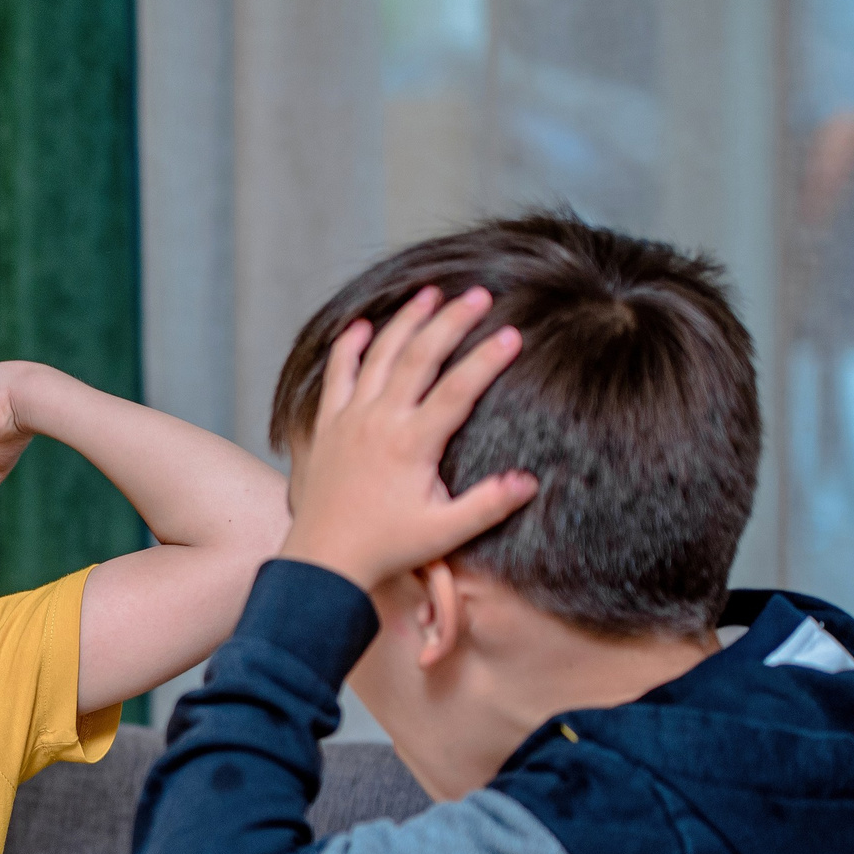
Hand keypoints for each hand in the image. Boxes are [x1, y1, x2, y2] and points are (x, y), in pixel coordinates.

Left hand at [279, 287, 533, 590]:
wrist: (323, 560)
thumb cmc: (386, 548)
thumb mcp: (444, 533)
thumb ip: (488, 505)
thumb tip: (530, 481)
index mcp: (412, 444)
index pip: (458, 389)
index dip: (487, 359)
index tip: (514, 334)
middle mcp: (379, 422)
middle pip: (419, 357)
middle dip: (451, 321)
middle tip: (480, 295)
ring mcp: (350, 419)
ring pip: (379, 355)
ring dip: (405, 321)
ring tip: (431, 294)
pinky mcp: (328, 425)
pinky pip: (337, 375)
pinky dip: (349, 346)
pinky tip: (363, 325)